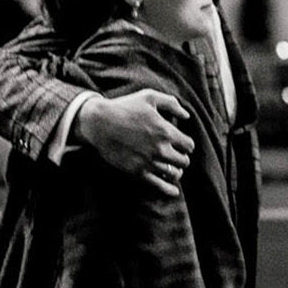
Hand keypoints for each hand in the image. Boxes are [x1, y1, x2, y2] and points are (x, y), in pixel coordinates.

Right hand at [75, 90, 193, 197]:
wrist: (99, 123)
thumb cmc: (124, 107)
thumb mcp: (149, 96)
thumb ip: (171, 104)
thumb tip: (186, 116)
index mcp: (165, 131)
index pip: (188, 145)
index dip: (187, 145)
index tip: (182, 144)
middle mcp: (160, 149)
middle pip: (183, 161)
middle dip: (182, 158)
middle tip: (177, 156)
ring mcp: (148, 162)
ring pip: (174, 174)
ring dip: (176, 171)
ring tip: (173, 169)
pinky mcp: (137, 172)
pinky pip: (159, 186)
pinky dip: (169, 190)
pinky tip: (174, 191)